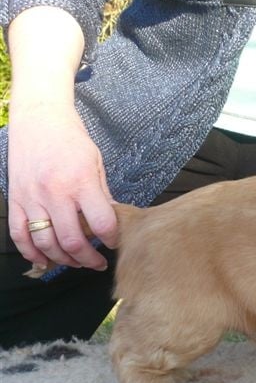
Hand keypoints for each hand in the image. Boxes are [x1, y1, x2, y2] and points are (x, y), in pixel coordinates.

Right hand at [7, 102, 117, 269]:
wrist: (39, 119)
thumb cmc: (71, 140)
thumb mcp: (96, 164)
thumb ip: (102, 196)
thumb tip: (112, 222)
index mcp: (80, 183)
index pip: (101, 223)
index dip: (111, 239)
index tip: (114, 243)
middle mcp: (54, 193)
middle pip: (72, 241)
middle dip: (88, 259)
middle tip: (98, 263)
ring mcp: (31, 198)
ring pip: (46, 243)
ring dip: (63, 260)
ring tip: (76, 262)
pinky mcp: (15, 199)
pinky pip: (19, 235)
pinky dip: (31, 252)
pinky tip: (44, 260)